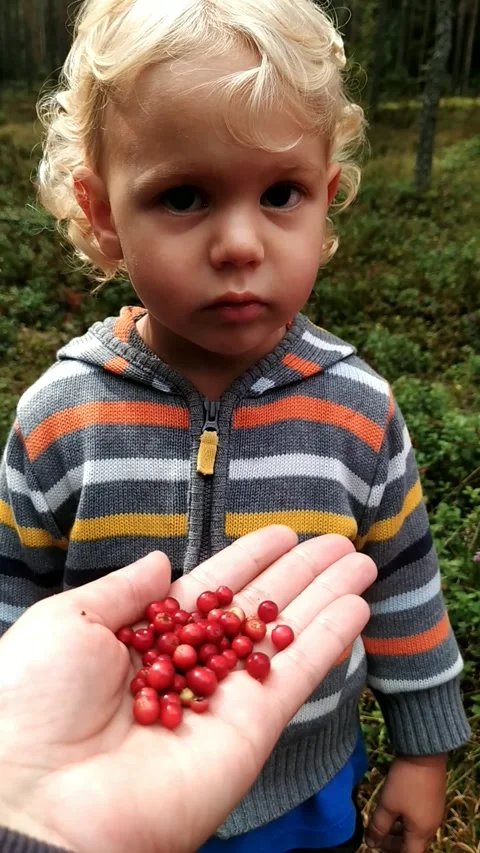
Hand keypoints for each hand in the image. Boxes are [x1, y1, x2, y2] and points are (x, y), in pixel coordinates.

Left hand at [0, 526, 375, 852]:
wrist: (34, 796)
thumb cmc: (32, 702)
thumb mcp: (68, 622)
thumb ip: (124, 590)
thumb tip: (162, 563)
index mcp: (145, 642)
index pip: (211, 592)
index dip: (248, 561)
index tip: (282, 533)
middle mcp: (189, 671)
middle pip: (256, 611)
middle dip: (297, 575)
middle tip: (337, 542)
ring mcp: (222, 703)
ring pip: (285, 638)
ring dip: (326, 599)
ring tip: (360, 562)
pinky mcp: (249, 733)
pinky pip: (296, 677)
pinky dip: (329, 640)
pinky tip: (356, 606)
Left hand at [365, 754, 446, 852]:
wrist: (424, 753)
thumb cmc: (405, 782)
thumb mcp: (387, 804)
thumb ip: (378, 826)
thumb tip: (370, 844)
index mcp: (421, 832)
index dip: (391, 852)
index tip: (377, 844)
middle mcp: (431, 826)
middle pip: (413, 845)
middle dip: (394, 843)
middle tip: (376, 834)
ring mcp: (434, 813)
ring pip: (415, 831)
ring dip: (399, 830)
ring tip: (383, 821)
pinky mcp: (433, 800)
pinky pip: (419, 818)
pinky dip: (406, 819)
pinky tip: (395, 808)